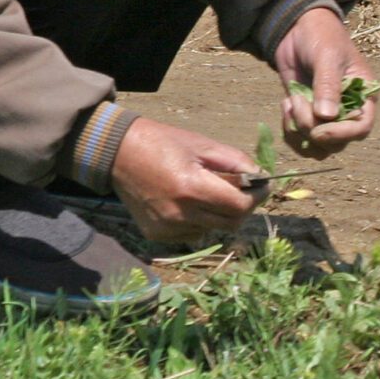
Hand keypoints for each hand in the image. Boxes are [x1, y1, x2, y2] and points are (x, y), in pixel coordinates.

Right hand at [110, 116, 260, 243]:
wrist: (118, 153)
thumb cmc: (162, 143)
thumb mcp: (202, 145)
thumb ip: (235, 162)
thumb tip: (261, 176)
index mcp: (192, 188)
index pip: (239, 206)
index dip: (256, 197)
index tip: (262, 186)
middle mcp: (179, 214)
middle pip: (230, 224)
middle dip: (242, 208)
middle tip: (242, 191)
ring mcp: (166, 228)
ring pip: (212, 230)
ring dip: (219, 215)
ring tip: (207, 192)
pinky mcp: (157, 235)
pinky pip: (191, 234)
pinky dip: (199, 222)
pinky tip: (188, 203)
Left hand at [274, 8, 374, 158]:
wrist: (297, 29)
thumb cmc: (321, 36)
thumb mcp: (327, 56)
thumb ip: (328, 85)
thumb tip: (326, 116)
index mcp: (363, 96)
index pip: (361, 128)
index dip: (341, 135)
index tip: (319, 131)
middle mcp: (347, 111)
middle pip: (336, 142)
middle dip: (312, 129)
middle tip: (297, 102)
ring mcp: (325, 116)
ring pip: (317, 147)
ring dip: (298, 132)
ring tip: (291, 103)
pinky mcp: (305, 116)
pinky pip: (300, 139)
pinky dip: (289, 130)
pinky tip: (286, 104)